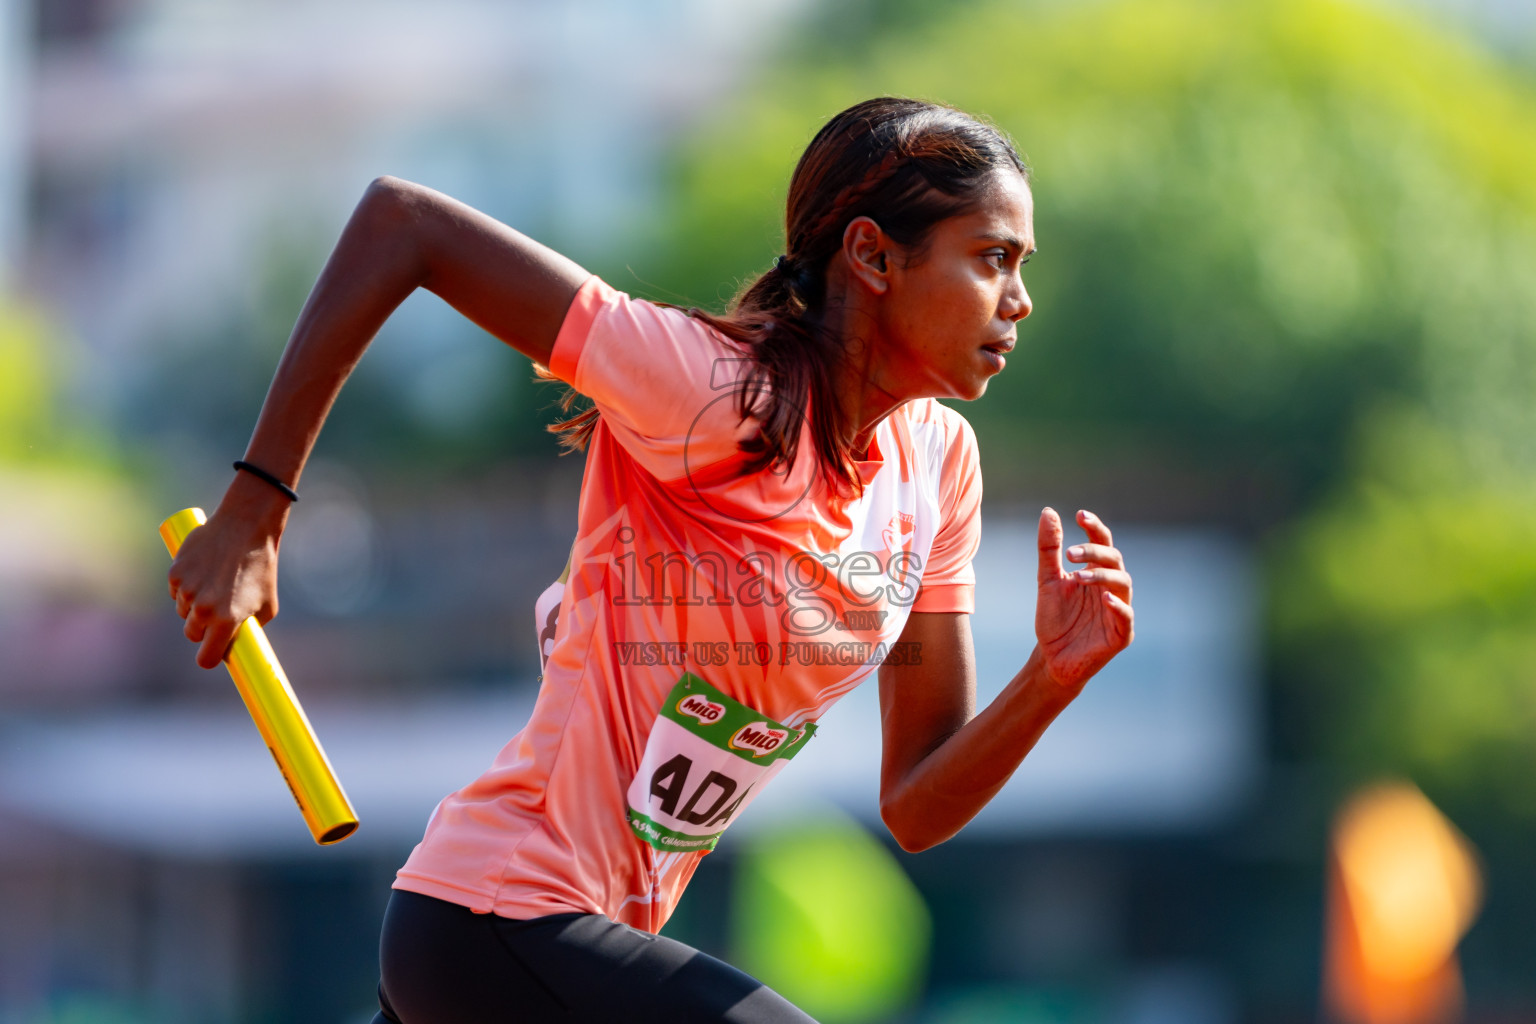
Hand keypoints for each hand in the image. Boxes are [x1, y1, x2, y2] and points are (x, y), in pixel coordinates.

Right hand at [167, 474, 288, 668]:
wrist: (245, 528)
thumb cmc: (261, 567)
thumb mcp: (268, 604)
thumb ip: (250, 628)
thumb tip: (236, 645)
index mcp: (226, 620)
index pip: (206, 658)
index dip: (209, 658)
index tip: (213, 654)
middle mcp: (202, 609)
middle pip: (192, 635)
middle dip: (203, 630)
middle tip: (218, 614)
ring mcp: (186, 591)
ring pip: (183, 612)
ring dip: (194, 607)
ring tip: (215, 585)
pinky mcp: (175, 574)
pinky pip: (176, 592)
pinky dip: (185, 588)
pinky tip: (203, 573)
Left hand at [1034, 507, 1133, 694]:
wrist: (1052, 658)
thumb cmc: (1054, 619)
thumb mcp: (1047, 580)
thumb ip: (1048, 549)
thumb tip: (1048, 511)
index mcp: (1096, 572)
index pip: (1102, 543)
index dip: (1095, 528)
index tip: (1080, 515)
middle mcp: (1111, 587)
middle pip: (1114, 560)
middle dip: (1094, 553)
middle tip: (1069, 554)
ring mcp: (1118, 609)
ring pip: (1123, 584)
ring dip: (1103, 576)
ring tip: (1078, 576)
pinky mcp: (1121, 634)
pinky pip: (1127, 616)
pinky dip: (1118, 605)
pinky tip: (1103, 597)